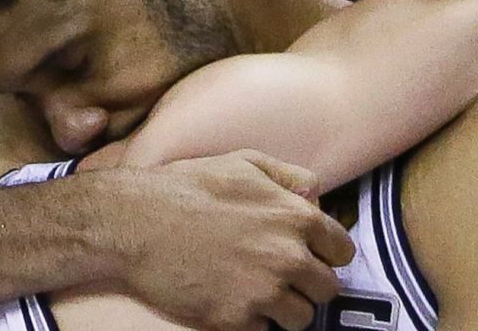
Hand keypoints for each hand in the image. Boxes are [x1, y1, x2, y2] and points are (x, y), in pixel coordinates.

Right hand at [109, 149, 353, 329]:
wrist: (135, 225)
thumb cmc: (187, 188)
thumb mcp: (242, 162)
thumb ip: (287, 175)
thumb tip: (316, 190)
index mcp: (296, 217)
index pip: (342, 251)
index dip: (328, 254)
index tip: (312, 256)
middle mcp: (288, 257)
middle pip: (327, 289)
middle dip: (308, 284)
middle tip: (281, 275)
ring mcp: (264, 293)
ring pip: (301, 317)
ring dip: (284, 307)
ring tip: (257, 290)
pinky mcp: (236, 320)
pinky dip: (252, 320)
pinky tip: (231, 298)